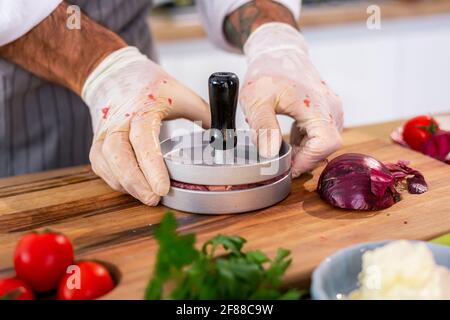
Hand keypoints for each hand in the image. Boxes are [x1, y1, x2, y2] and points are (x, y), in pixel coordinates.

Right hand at [82, 47, 209, 204]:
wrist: (115, 75)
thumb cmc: (150, 85)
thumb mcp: (181, 94)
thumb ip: (205, 114)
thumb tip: (226, 136)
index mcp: (142, 107)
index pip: (143, 137)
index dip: (151, 165)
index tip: (162, 188)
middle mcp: (118, 120)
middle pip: (117, 154)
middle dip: (135, 181)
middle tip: (154, 199)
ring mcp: (104, 132)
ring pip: (105, 162)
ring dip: (126, 184)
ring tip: (147, 197)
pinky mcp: (98, 142)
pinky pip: (101, 166)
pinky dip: (115, 180)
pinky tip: (132, 188)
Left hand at [240, 23, 342, 177]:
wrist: (279, 53)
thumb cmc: (267, 72)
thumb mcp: (256, 100)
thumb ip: (263, 126)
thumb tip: (269, 154)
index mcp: (316, 104)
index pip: (326, 143)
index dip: (308, 160)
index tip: (288, 167)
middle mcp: (331, 108)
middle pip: (327, 146)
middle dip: (305, 158)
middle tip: (282, 162)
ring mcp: (332, 109)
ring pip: (326, 142)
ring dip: (306, 151)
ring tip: (284, 150)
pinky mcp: (327, 111)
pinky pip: (323, 134)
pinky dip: (308, 143)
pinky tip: (290, 142)